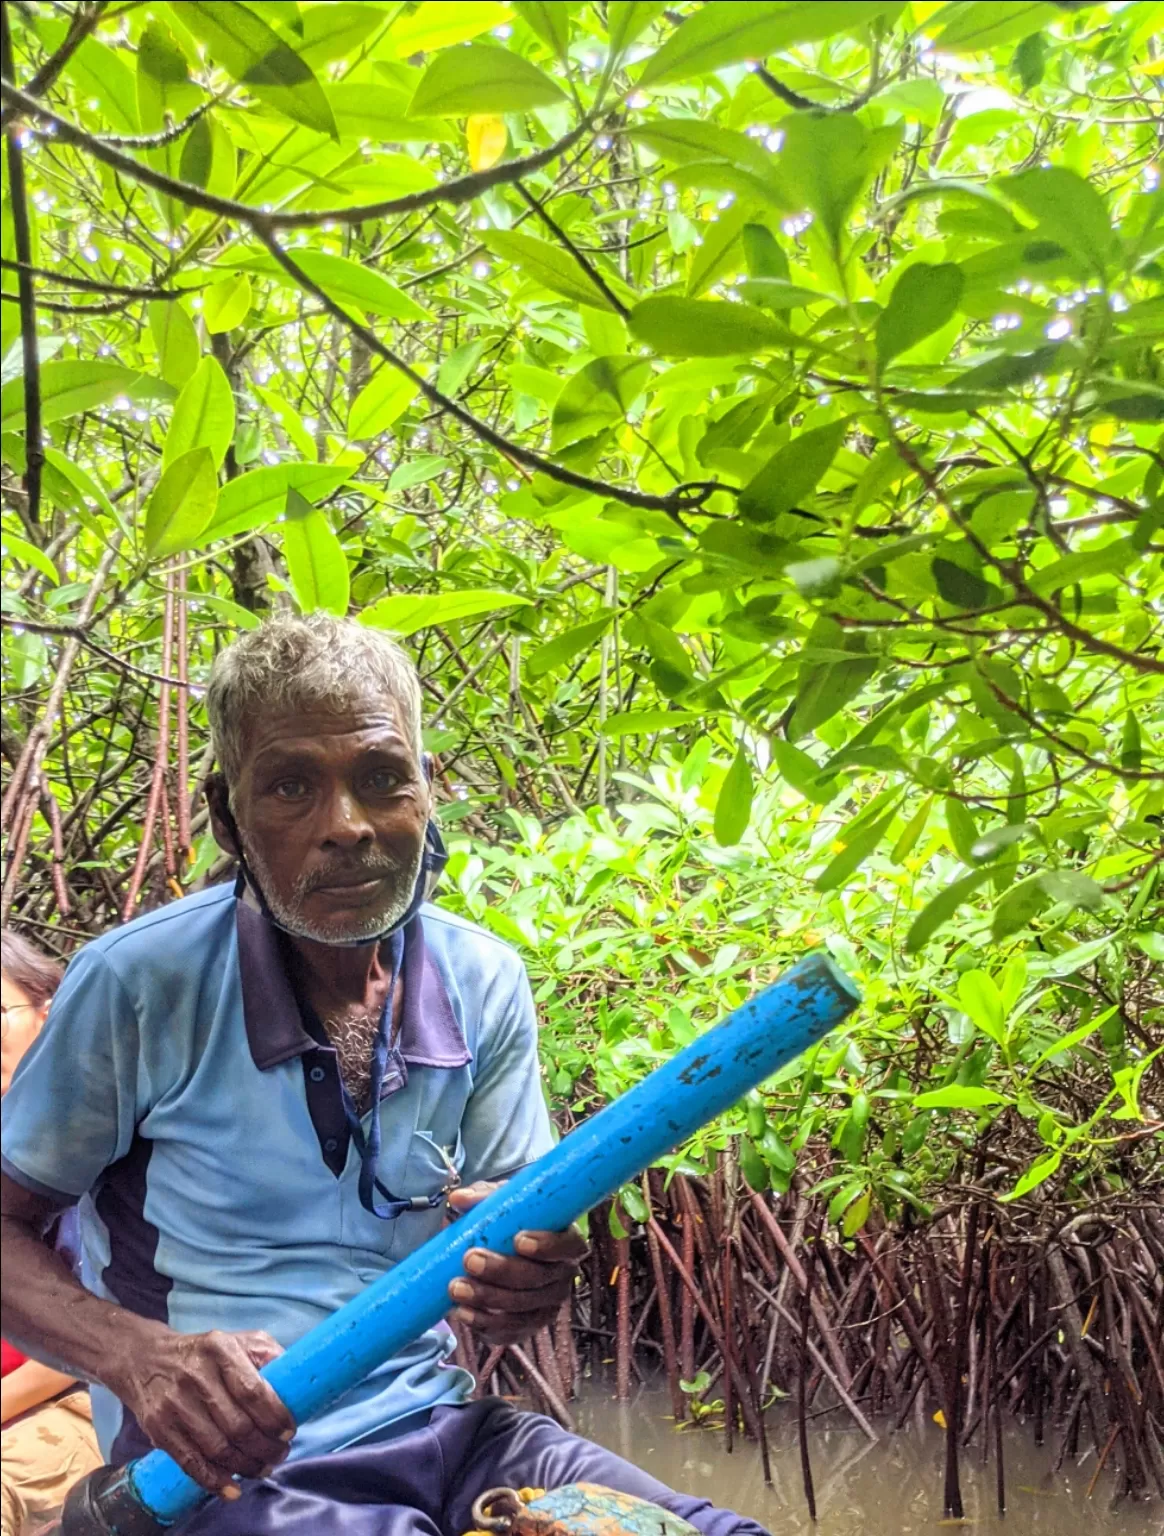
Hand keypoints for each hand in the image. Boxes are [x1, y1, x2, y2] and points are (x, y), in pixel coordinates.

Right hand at [108, 1324, 295, 1496]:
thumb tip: (298, 1380)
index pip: (253, 1391)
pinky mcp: (159, 1429)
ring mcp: (174, 1404)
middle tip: (280, 1453)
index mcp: (220, 1349)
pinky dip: (214, 1481)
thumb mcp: (237, 1340)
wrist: (145, 1359)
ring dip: (246, 1465)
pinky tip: (233, 1487)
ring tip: (263, 1468)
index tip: (290, 1431)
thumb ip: (267, 1355)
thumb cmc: (203, 1352)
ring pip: (217, 1448)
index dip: (275, 1417)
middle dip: (265, 1447)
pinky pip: (191, 1463)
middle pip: (237, 1425)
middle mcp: (196, 1376)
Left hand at [445, 1181, 587, 1345]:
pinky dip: (485, 1324)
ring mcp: (547, 1304)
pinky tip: (464, 1312)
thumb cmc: (511, 1222)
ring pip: (522, 1308)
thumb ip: (484, 1198)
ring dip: (487, 1299)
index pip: (567, 1246)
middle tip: (469, 1260)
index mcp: (566, 1241)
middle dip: (502, 1271)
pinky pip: (510, 1332)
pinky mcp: (528, 1326)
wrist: (504, 1250)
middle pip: (538, 1279)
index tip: (518, 1240)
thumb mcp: (502, 1203)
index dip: (546, 1245)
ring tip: (456, 1288)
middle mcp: (563, 1275)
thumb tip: (459, 1199)